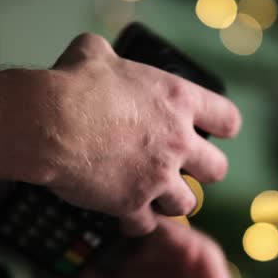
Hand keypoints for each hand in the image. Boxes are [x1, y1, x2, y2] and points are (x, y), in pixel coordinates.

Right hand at [40, 33, 240, 235]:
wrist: (50, 123)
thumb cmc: (72, 85)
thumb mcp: (94, 53)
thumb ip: (108, 58)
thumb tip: (96, 55)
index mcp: (177, 100)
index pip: (227, 118)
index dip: (222, 126)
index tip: (216, 132)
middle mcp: (176, 141)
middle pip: (217, 168)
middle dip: (203, 171)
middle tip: (185, 170)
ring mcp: (158, 176)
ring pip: (186, 203)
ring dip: (170, 201)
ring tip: (153, 196)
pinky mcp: (133, 203)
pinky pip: (145, 224)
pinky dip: (135, 221)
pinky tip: (125, 215)